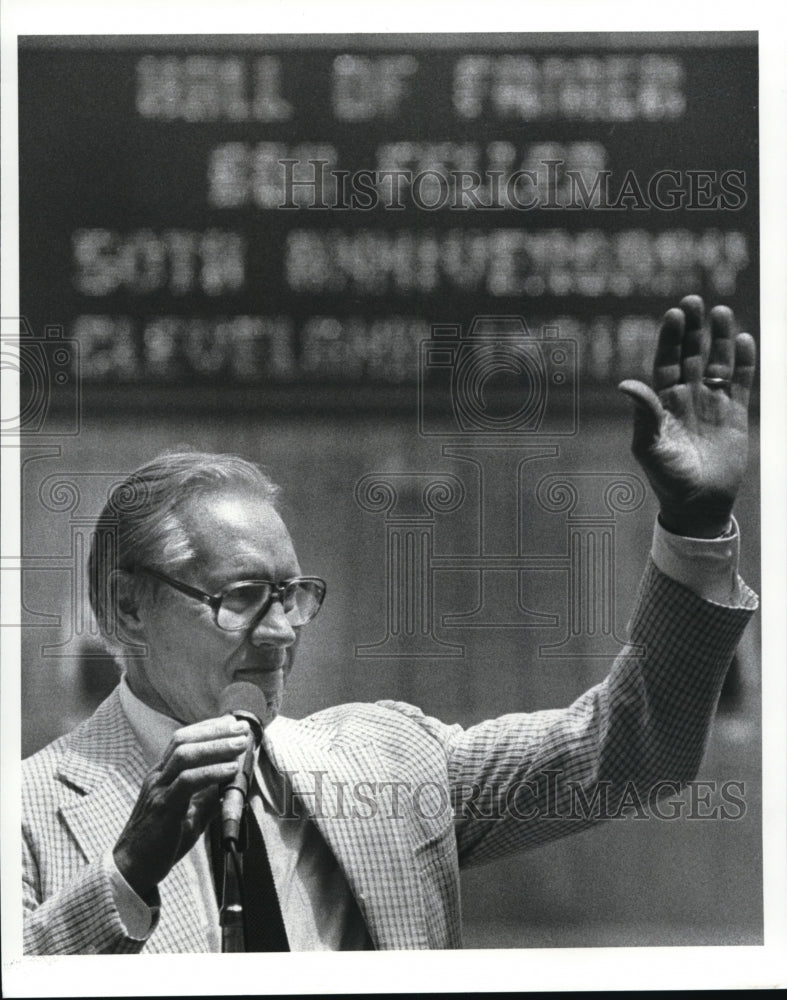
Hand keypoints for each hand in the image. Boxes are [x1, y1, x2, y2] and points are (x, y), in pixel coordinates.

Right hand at [113, 715, 251, 899]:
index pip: (183, 740)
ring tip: (240, 745)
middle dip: (214, 731)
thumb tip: (228, 790)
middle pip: (183, 740)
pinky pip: (187, 782)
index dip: (208, 729)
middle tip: (241, 728)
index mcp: (162, 776)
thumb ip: (206, 801)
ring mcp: (158, 790)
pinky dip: (211, 772)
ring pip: (185, 755)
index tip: (232, 725)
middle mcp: (158, 777)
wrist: (133, 870)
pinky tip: (230, 770)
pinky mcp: (163, 807)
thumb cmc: (159, 843)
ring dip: (216, 746)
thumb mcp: (189, 817)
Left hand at [618, 295, 755, 537]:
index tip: (674, 314)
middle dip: (693, 329)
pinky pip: (740, 381)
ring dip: (720, 338)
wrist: (698, 503)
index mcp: (663, 402)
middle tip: (695, 301)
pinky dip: (744, 361)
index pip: (666, 362)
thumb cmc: (667, 477)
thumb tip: (625, 383)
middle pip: (691, 354)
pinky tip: (744, 340)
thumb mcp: (649, 446)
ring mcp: (712, 403)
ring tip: (722, 312)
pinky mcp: (735, 413)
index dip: (670, 339)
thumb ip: (643, 413)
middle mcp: (687, 397)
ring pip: (717, 362)